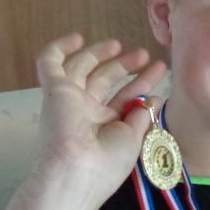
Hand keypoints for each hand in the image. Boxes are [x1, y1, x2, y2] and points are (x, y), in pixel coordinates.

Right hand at [34, 33, 166, 204]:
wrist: (77, 171)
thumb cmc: (109, 161)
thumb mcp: (134, 138)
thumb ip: (142, 116)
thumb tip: (154, 98)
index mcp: (106, 125)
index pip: (125, 97)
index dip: (142, 82)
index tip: (160, 69)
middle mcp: (86, 111)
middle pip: (105, 80)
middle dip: (124, 66)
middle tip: (144, 54)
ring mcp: (69, 99)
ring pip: (82, 68)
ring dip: (101, 54)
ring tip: (121, 45)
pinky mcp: (53, 89)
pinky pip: (49, 63)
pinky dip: (59, 48)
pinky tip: (76, 38)